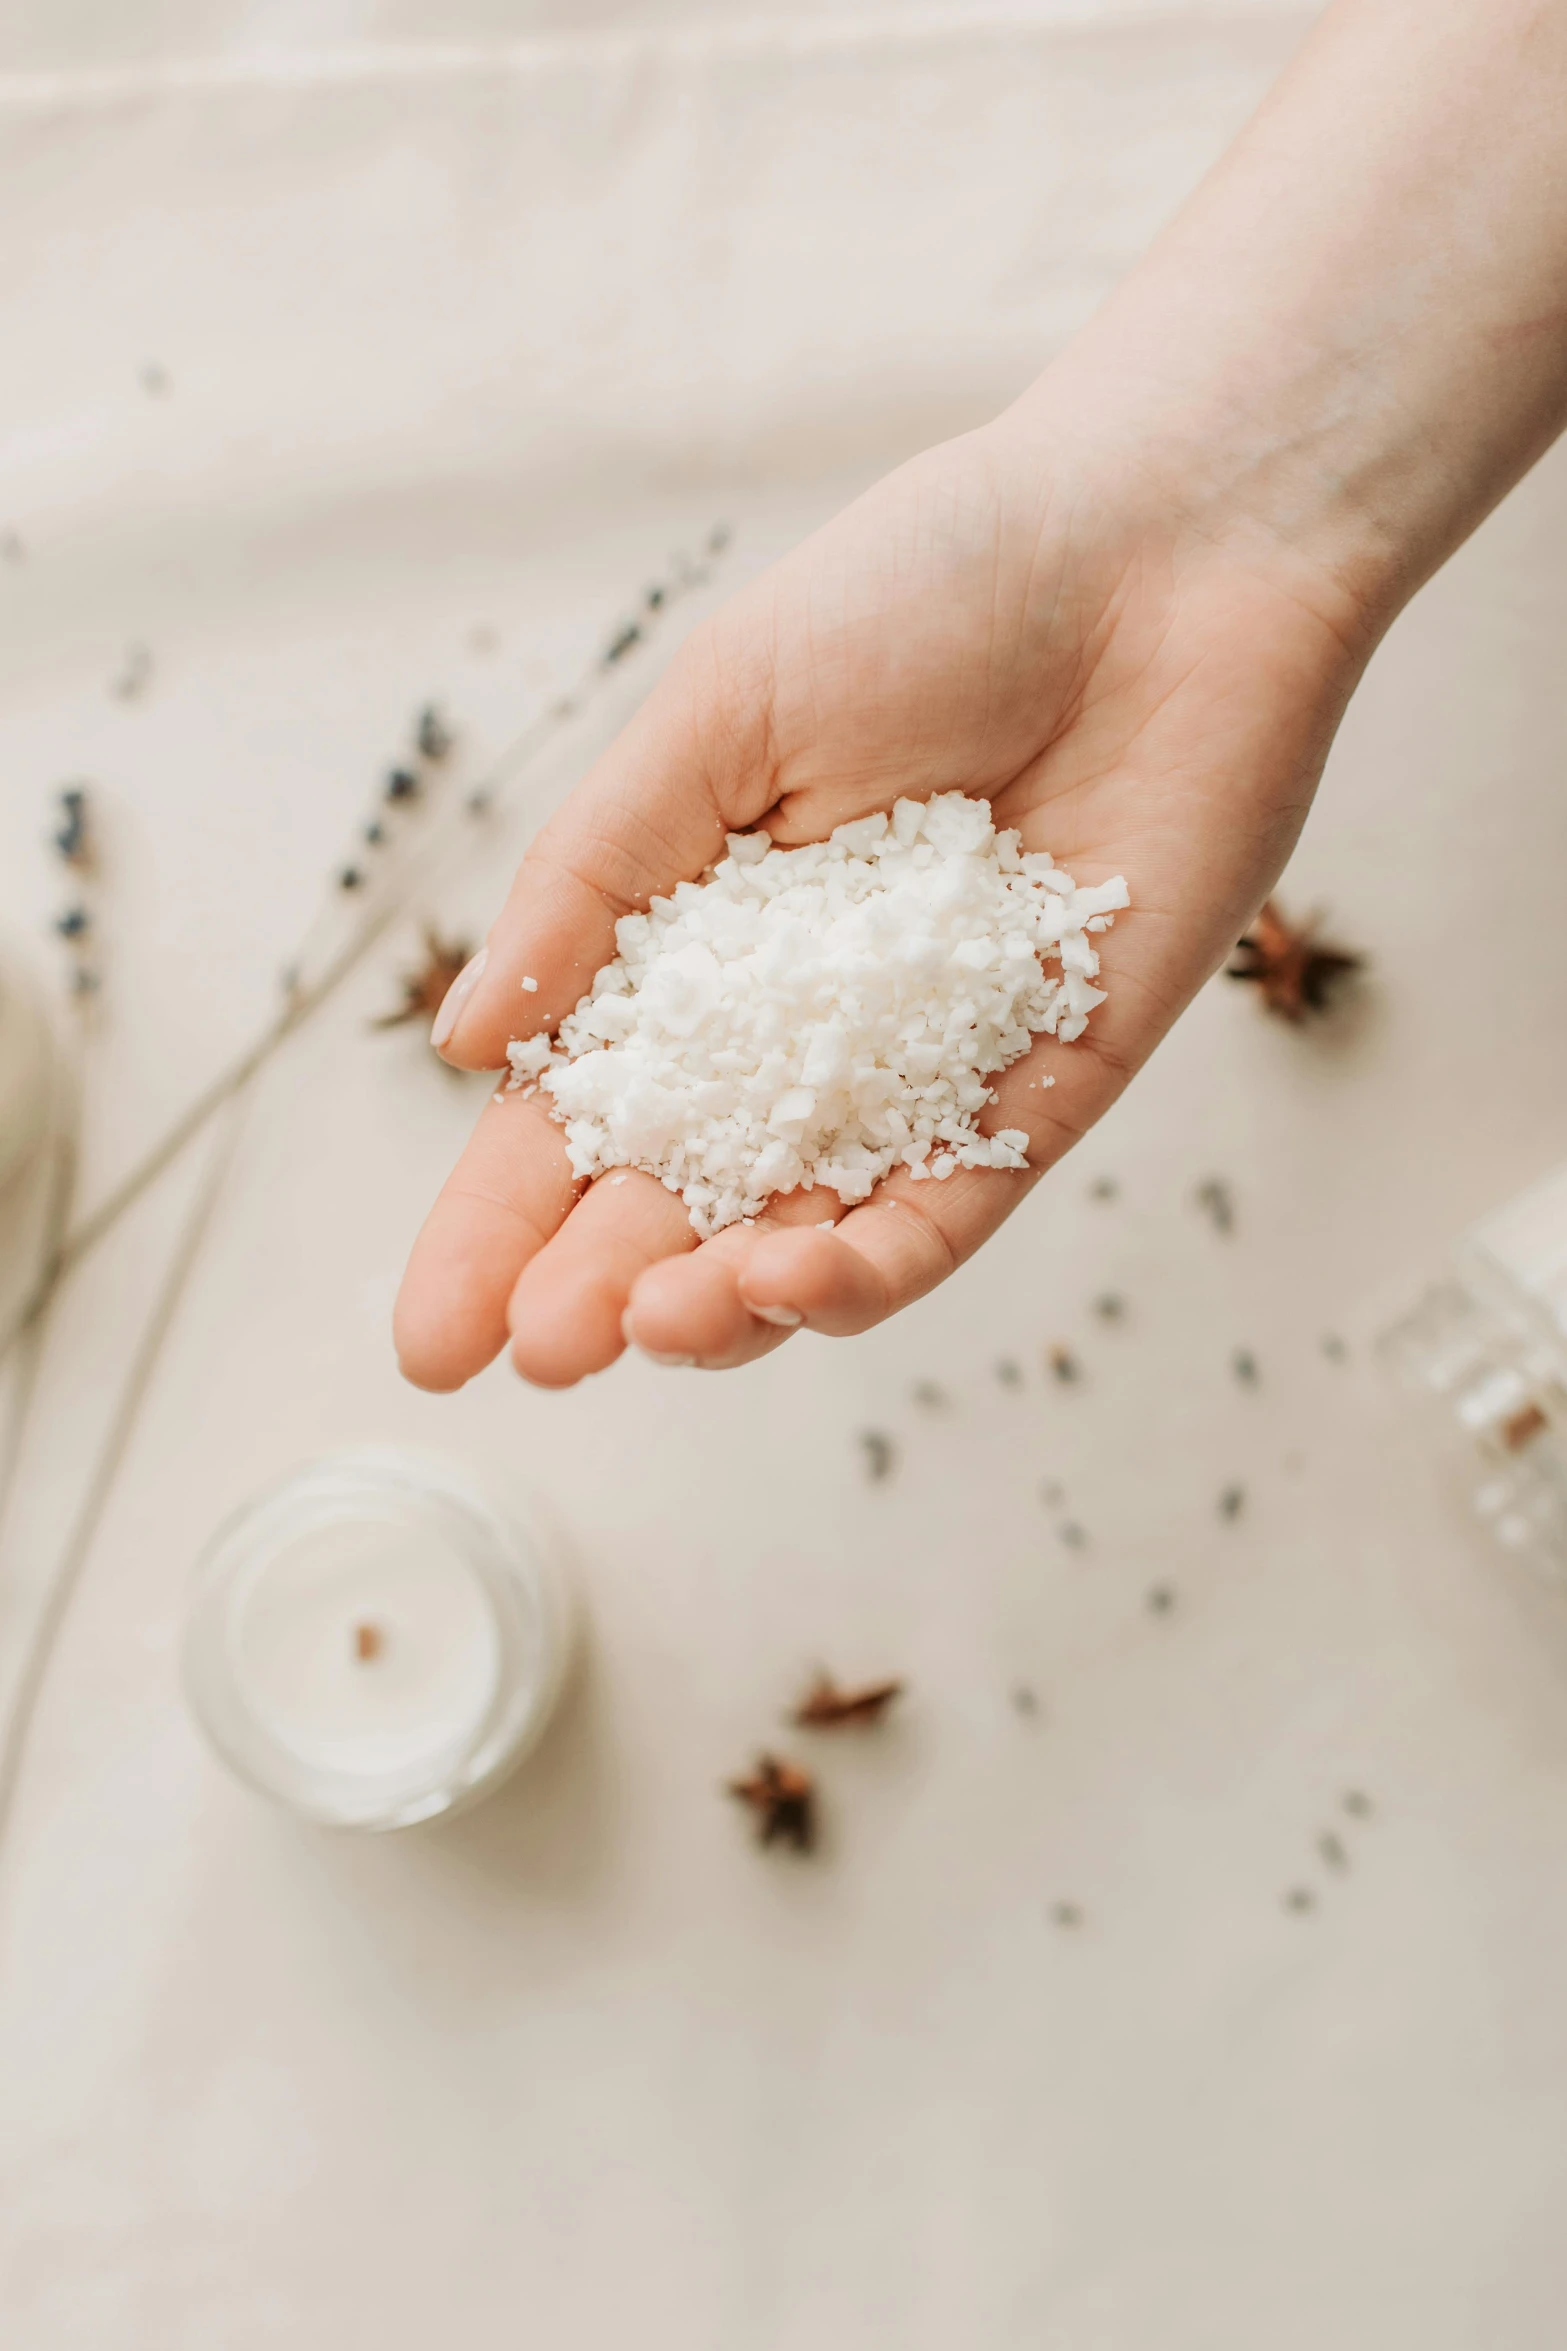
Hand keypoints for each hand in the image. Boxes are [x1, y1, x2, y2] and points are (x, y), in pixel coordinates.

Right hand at [394, 407, 1368, 1388]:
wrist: (1162, 549)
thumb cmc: (928, 590)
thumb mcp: (714, 718)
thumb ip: (592, 883)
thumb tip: (468, 1044)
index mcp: (701, 945)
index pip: (580, 1114)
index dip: (499, 1227)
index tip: (432, 1333)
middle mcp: (802, 1031)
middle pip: (679, 1199)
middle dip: (595, 1290)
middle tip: (536, 1355)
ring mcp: (921, 1074)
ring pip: (806, 1238)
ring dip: (725, 1303)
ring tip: (651, 1324)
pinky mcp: (1044, 1092)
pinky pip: (951, 1212)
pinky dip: (874, 1266)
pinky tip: (793, 1277)